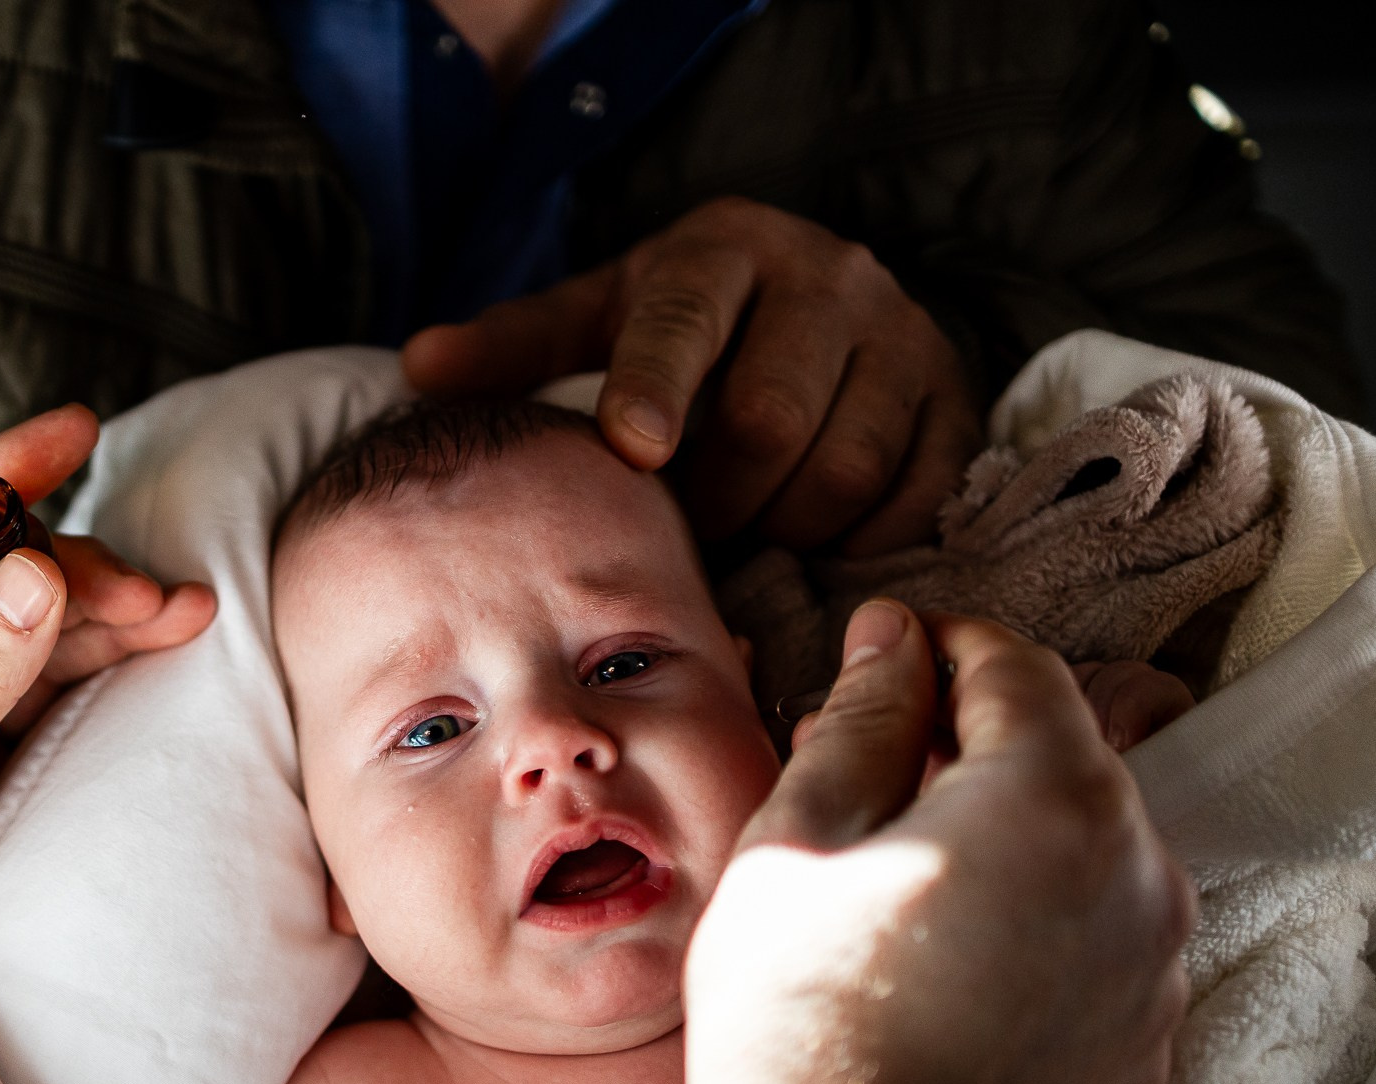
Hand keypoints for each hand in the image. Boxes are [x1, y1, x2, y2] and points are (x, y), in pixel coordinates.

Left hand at [0, 405, 216, 1083]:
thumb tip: (37, 576)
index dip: (1, 475)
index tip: (78, 430)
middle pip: (2, 579)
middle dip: (81, 572)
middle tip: (154, 597)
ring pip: (44, 635)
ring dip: (113, 619)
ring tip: (186, 617)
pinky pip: (61, 695)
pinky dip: (112, 671)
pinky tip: (160, 650)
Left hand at [402, 198, 981, 554]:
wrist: (819, 306)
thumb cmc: (682, 326)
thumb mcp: (599, 318)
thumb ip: (516, 347)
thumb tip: (422, 366)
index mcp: (725, 251)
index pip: (688, 320)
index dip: (657, 387)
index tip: (632, 448)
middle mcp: (828, 279)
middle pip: (767, 418)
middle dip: (712, 497)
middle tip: (678, 529)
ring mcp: (902, 340)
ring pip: (838, 469)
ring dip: (776, 526)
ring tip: (739, 530)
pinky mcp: (953, 403)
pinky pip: (904, 500)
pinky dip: (851, 541)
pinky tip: (809, 539)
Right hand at [684, 601, 1195, 1083]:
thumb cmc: (799, 1011)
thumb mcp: (797, 837)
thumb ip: (861, 722)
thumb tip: (889, 641)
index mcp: (1052, 796)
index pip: (1015, 668)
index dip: (938, 645)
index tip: (881, 651)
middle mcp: (1138, 869)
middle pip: (1065, 758)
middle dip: (973, 744)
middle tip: (872, 766)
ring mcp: (1155, 967)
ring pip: (1088, 851)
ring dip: (1009, 835)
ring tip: (905, 872)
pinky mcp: (1145, 1045)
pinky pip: (1100, 943)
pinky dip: (1039, 924)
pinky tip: (950, 956)